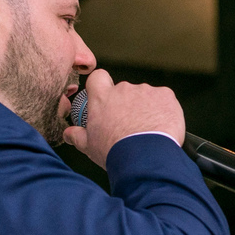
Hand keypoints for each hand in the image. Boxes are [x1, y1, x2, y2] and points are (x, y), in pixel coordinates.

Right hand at [62, 69, 184, 168]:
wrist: (144, 157)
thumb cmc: (115, 151)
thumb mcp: (89, 146)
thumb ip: (77, 136)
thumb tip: (68, 133)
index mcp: (102, 98)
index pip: (98, 78)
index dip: (102, 86)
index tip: (106, 99)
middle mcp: (123, 89)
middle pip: (125, 91)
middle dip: (128, 105)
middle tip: (130, 126)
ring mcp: (145, 91)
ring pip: (146, 97)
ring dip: (147, 109)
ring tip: (148, 131)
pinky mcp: (165, 95)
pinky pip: (164, 100)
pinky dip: (164, 110)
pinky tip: (162, 126)